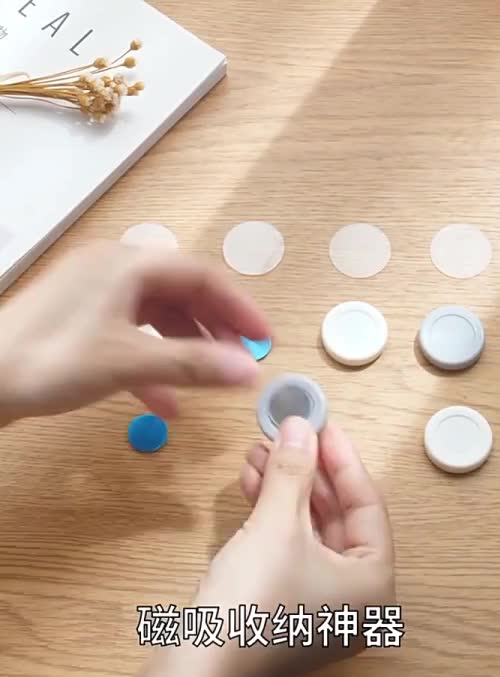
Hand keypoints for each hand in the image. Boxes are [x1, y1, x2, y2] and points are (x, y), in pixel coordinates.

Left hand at [0, 242, 269, 423]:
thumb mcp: (127, 362)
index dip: (237, 306)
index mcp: (127, 264)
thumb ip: (193, 364)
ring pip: (157, 317)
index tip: (264, 337)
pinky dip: (154, 362)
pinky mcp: (82, 321)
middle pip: (181, 293)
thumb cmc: (48, 361)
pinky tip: (165, 402)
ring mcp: (95, 295)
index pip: (201, 275)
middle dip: (213, 328)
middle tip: (240, 358)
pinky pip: (132, 334)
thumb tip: (251, 371)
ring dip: (186, 349)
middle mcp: (113, 270)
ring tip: (209, 380)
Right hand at [195, 417, 394, 676]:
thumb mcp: (276, 524)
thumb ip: (293, 470)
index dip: (343, 458)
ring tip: (258, 451)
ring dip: (284, 489)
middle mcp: (357, 599)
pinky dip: (272, 515)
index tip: (323, 422)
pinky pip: (290, 548)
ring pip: (309, 530)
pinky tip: (251, 483)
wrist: (196, 670)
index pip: (366, 505)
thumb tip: (300, 424)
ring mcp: (322, 607)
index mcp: (375, 585)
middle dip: (306, 471)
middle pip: (337, 516)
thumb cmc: (251, 599)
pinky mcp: (289, 607)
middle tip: (285, 434)